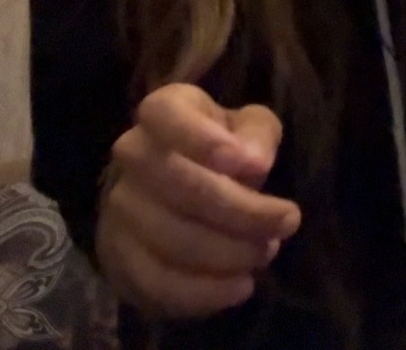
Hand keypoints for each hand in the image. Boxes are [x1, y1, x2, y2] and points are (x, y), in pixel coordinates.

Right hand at [96, 83, 302, 318]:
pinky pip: (155, 283)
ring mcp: (118, 209)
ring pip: (170, 239)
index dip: (201, 137)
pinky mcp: (118, 258)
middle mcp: (130, 156)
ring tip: (265, 252)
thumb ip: (255, 135)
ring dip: (228, 254)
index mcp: (161, 112)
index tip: (252, 165)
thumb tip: (253, 162)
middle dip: (242, 211)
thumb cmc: (221, 151)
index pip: (163, 113)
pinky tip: (241, 287)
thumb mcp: (248, 129)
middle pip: (179, 186)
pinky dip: (202, 293)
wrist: (176, 191)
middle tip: (287, 221)